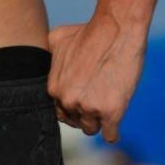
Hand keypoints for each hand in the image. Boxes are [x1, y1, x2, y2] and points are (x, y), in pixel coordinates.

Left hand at [48, 17, 143, 142]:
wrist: (117, 29)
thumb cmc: (89, 31)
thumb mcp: (58, 39)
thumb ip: (50, 55)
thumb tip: (48, 58)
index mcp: (55, 89)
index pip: (60, 111)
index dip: (73, 107)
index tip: (84, 100)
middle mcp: (68, 101)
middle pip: (75, 121)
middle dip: (85, 114)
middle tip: (97, 101)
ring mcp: (89, 108)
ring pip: (91, 128)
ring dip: (99, 121)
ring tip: (107, 108)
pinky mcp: (111, 112)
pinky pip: (110, 136)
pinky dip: (112, 133)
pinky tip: (114, 126)